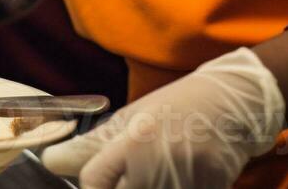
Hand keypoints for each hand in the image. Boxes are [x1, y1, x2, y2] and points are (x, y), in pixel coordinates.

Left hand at [41, 47, 285, 188]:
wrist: (235, 106)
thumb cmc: (177, 108)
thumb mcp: (132, 118)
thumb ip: (91, 146)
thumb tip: (52, 161)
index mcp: (135, 141)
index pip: (92, 181)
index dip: (92, 181)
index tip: (99, 175)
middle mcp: (158, 166)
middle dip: (116, 187)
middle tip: (130, 172)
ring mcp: (183, 185)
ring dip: (142, 187)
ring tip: (155, 171)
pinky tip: (174, 177)